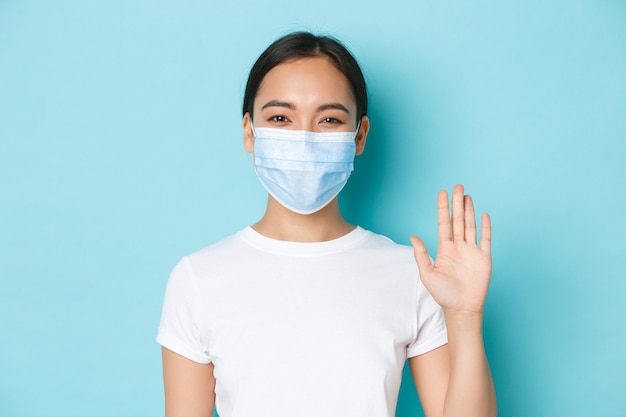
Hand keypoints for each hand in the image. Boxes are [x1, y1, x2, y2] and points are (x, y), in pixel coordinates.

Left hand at [410, 184, 491, 315]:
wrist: (462, 308)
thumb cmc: (443, 294)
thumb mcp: (427, 273)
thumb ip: (421, 254)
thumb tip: (412, 236)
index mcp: (444, 249)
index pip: (444, 224)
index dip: (443, 208)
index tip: (442, 193)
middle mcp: (458, 247)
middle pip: (458, 220)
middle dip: (457, 203)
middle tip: (457, 186)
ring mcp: (472, 251)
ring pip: (470, 226)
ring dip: (469, 211)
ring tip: (467, 196)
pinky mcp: (484, 258)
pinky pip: (485, 239)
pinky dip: (485, 227)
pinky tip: (483, 215)